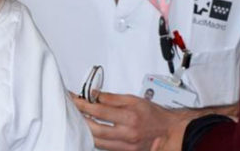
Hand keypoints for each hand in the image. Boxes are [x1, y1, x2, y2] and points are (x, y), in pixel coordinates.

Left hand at [72, 91, 186, 150]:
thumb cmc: (152, 115)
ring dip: (85, 130)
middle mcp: (127, 134)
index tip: (74, 98)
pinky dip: (95, 139)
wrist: (167, 131)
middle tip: (72, 109)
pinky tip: (90, 131)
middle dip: (81, 118)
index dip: (83, 104)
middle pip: (95, 129)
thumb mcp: (134, 99)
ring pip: (97, 141)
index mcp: (129, 117)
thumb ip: (112, 98)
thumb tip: (94, 94)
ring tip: (79, 119)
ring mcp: (126, 146)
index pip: (99, 110)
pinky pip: (104, 148)